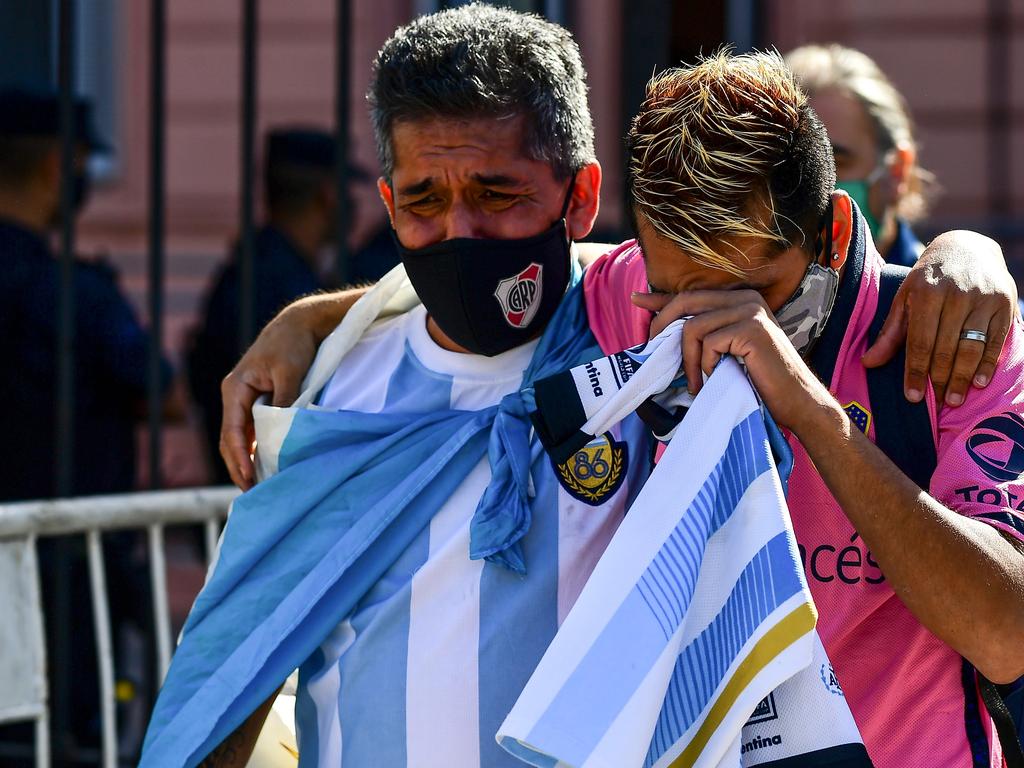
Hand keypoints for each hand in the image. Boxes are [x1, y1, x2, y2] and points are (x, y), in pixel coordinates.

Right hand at [219, 306, 319, 489]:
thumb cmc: (293, 345)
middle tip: (251, 492)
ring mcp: (243, 397)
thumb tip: (281, 436)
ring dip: (246, 459)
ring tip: (257, 484)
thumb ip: (284, 404)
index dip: (240, 458)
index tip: (249, 479)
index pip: (232, 432)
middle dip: (238, 465)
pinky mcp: (256, 399)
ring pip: (239, 436)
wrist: (299, 324)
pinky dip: (255, 446)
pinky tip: (264, 463)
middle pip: (230, 439)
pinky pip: (250, 429)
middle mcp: (234, 394)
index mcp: (235, 388)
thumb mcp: (290, 374)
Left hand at [634, 289, 833, 433]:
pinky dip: (706, 365)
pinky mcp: (751, 328)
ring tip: (697, 382)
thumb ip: (704, 337)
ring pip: (693, 326)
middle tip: (657, 355)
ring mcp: (750, 310)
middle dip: (663, 328)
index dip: (660, 298)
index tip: (636, 299)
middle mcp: (745, 298)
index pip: (691, 295)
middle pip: (686, 303)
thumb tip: (663, 333)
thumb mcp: (726, 353)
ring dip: (688, 359)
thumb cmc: (759, 382)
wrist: (796, 402)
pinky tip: (716, 379)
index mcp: (740, 300)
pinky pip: (708, 343)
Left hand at [862, 231, 1015, 405]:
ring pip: (971, 346)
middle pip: (946, 347)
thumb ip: (890, 332)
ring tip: (954, 399)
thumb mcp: (905, 298)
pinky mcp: (1005, 303)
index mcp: (927, 292)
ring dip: (962, 377)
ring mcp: (983, 298)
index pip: (920, 341)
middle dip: (940, 379)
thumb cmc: (929, 279)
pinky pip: (996, 340)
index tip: (912, 397)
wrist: (966, 247)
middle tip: (936, 403)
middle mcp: (957, 294)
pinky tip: (978, 382)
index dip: (915, 372)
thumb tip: (868, 363)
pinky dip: (987, 364)